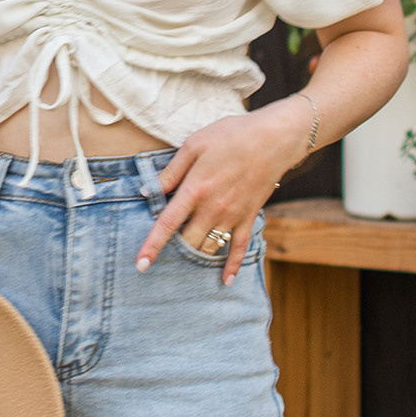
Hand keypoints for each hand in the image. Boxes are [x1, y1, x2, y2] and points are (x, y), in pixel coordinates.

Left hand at [135, 100, 310, 287]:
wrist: (274, 138)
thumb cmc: (231, 136)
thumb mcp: (194, 144)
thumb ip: (172, 171)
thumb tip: (149, 191)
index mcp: (195, 189)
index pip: (167, 224)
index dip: (152, 245)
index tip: (141, 264)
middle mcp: (212, 208)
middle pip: (187, 241)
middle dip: (174, 248)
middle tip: (166, 247)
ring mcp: (232, 215)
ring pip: (209, 247)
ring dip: (196, 253)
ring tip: (186, 254)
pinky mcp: (249, 217)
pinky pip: (239, 248)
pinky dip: (231, 266)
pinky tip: (225, 280)